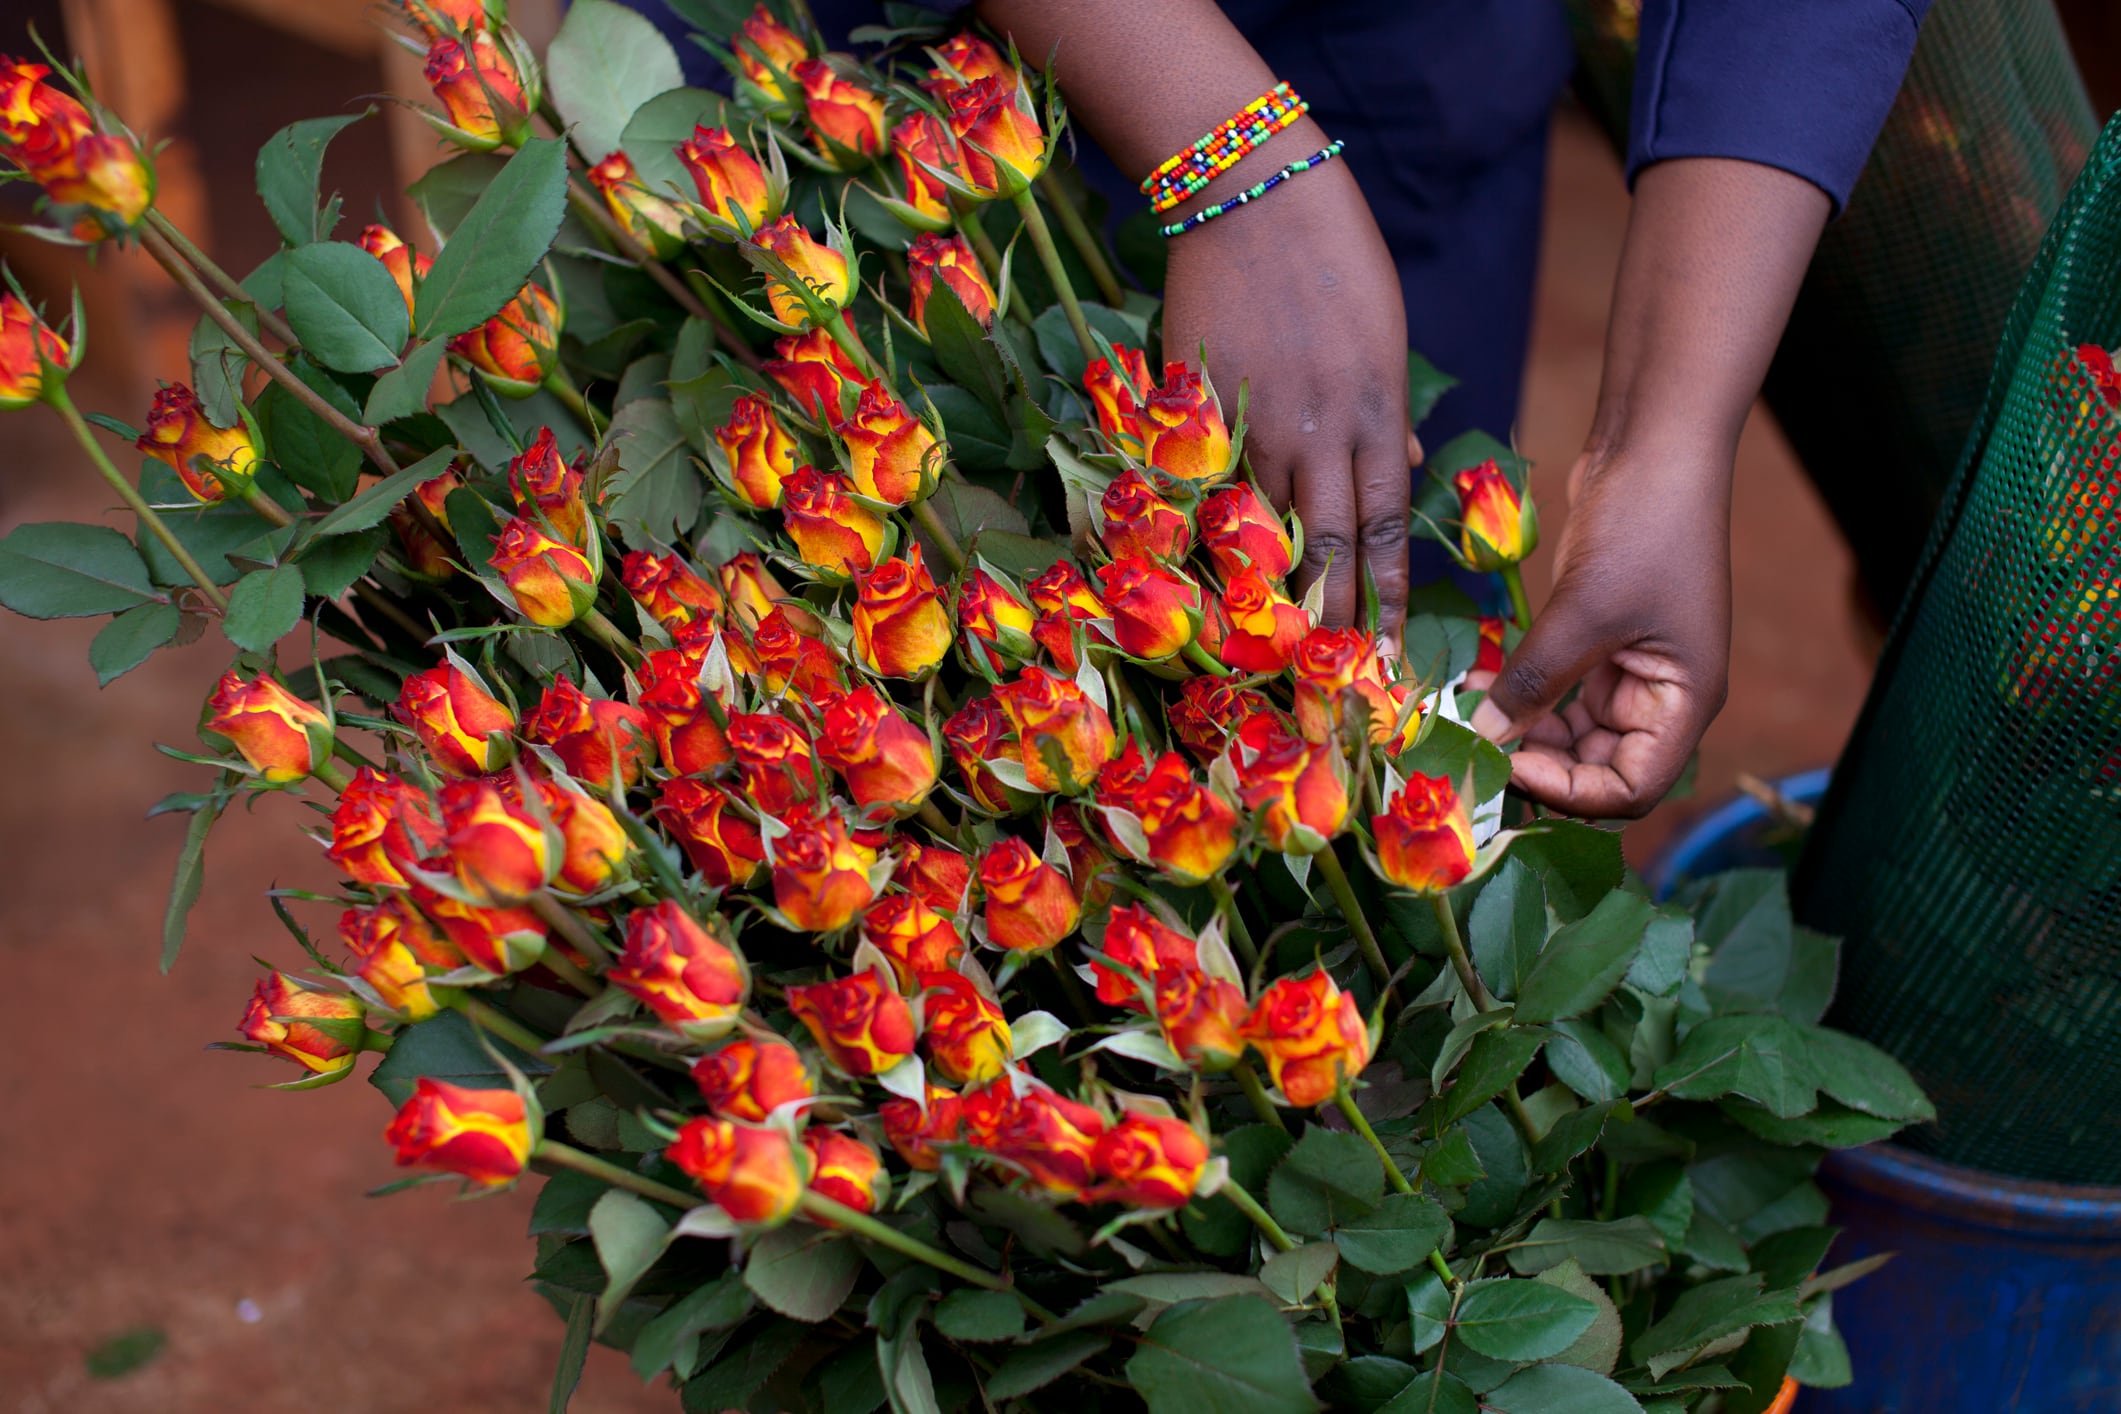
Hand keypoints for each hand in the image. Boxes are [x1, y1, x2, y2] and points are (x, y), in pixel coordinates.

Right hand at [1162, 162, 1418, 646]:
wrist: (1252, 195)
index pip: (1383, 528)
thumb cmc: (1332, 257)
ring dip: (1266, 591)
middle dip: (1330, 620)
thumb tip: (1407, 474)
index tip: (1385, 651)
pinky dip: (1205, 533)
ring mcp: (1254, 421)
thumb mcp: (1385, 334)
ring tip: (1266, 651)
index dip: (1383, 596)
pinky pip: (1203, 486)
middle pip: (1327, 546)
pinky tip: (1198, 578)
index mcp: (1374, 414)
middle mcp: (1320, 431)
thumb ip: (1389, 417)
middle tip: (1329, 680)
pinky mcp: (1199, 406)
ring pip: (1262, 526)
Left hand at [1467, 445, 1731, 817]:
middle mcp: (1662, 697)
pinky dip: (1519, 693)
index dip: (1570, 791)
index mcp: (1684, 703)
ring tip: (1464, 716)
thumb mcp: (1583, 612)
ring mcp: (1630, 669)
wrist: (1655, 445)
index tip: (1510, 764)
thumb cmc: (1643, 529)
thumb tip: (1481, 739)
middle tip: (1470, 752)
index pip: (1631, 789)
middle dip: (1536, 764)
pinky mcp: (1598, 640)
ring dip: (1520, 731)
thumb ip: (1533, 682)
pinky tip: (1477, 683)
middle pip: (1597, 767)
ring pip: (1569, 732)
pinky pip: (1556, 689)